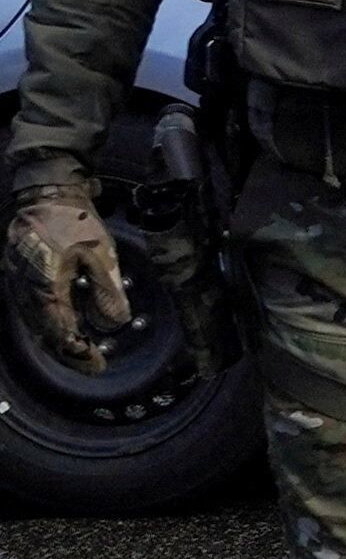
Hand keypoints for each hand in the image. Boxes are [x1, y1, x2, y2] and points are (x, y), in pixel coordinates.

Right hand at [5, 187, 125, 370]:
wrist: (45, 193)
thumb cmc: (74, 221)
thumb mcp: (101, 255)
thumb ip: (107, 292)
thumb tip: (116, 323)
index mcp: (45, 289)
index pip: (61, 334)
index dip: (79, 353)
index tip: (98, 365)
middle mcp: (25, 291)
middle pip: (43, 333)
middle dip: (67, 352)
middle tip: (90, 363)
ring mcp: (17, 283)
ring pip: (34, 323)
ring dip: (55, 340)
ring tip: (79, 350)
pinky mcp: (17, 275)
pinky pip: (29, 309)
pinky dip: (46, 323)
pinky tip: (62, 325)